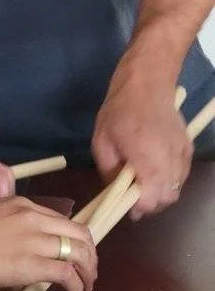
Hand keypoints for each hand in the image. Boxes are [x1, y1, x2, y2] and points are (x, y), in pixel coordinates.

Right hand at [0, 197, 96, 290]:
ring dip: (87, 271)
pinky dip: (77, 285)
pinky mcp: (33, 263)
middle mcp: (33, 217)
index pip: (63, 219)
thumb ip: (14, 225)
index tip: (75, 252)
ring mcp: (34, 239)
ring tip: (86, 283)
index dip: (75, 238)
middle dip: (89, 254)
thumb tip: (28, 245)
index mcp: (22, 204)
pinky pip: (67, 274)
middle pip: (78, 233)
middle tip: (88, 271)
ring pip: (79, 252)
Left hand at [92, 75, 191, 219]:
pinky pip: (181, 174)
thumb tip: (115, 194)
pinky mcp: (188, 148)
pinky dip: (168, 177)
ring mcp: (183, 155)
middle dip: (150, 202)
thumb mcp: (102, 141)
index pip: (151, 199)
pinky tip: (153, 164)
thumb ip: (109, 171)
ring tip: (141, 177)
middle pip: (167, 198)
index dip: (138, 207)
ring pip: (176, 188)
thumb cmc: (119, 110)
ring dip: (159, 190)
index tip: (126, 206)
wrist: (146, 84)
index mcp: (147, 159)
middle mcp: (170, 161)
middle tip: (132, 193)